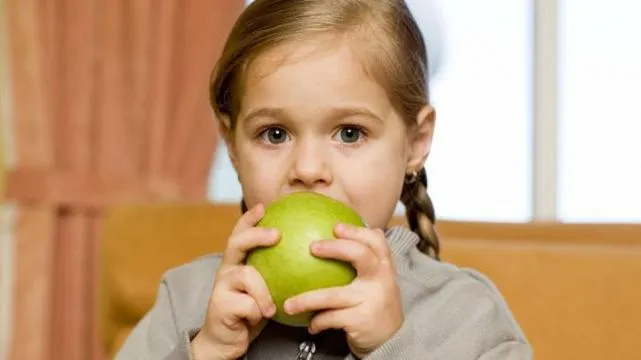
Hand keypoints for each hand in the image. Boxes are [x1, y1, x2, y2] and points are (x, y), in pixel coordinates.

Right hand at [191, 204, 279, 359]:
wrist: (226, 341)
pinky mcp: (220, 304)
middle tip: (276, 234)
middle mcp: (227, 270)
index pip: (240, 234)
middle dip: (256, 234)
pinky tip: (261, 319)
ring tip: (270, 308)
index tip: (264, 206)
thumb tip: (309, 256)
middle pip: (236, 243)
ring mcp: (221, 286)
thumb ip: (278, 274)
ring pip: (247, 276)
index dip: (249, 219)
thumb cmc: (252, 312)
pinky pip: (248, 304)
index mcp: (237, 263)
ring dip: (264, 292)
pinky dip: (258, 312)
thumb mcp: (267, 290)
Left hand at [283, 224, 403, 357]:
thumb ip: (363, 262)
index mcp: (384, 267)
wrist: (392, 340)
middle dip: (335, 247)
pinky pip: (330, 318)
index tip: (335, 227)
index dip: (356, 231)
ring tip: (288, 304)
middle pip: (359, 254)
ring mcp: (371, 299)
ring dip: (306, 300)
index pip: (376, 241)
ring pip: (332, 295)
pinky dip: (317, 321)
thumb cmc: (376, 304)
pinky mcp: (361, 320)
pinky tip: (310, 324)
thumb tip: (333, 235)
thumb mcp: (377, 281)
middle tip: (312, 246)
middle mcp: (381, 280)